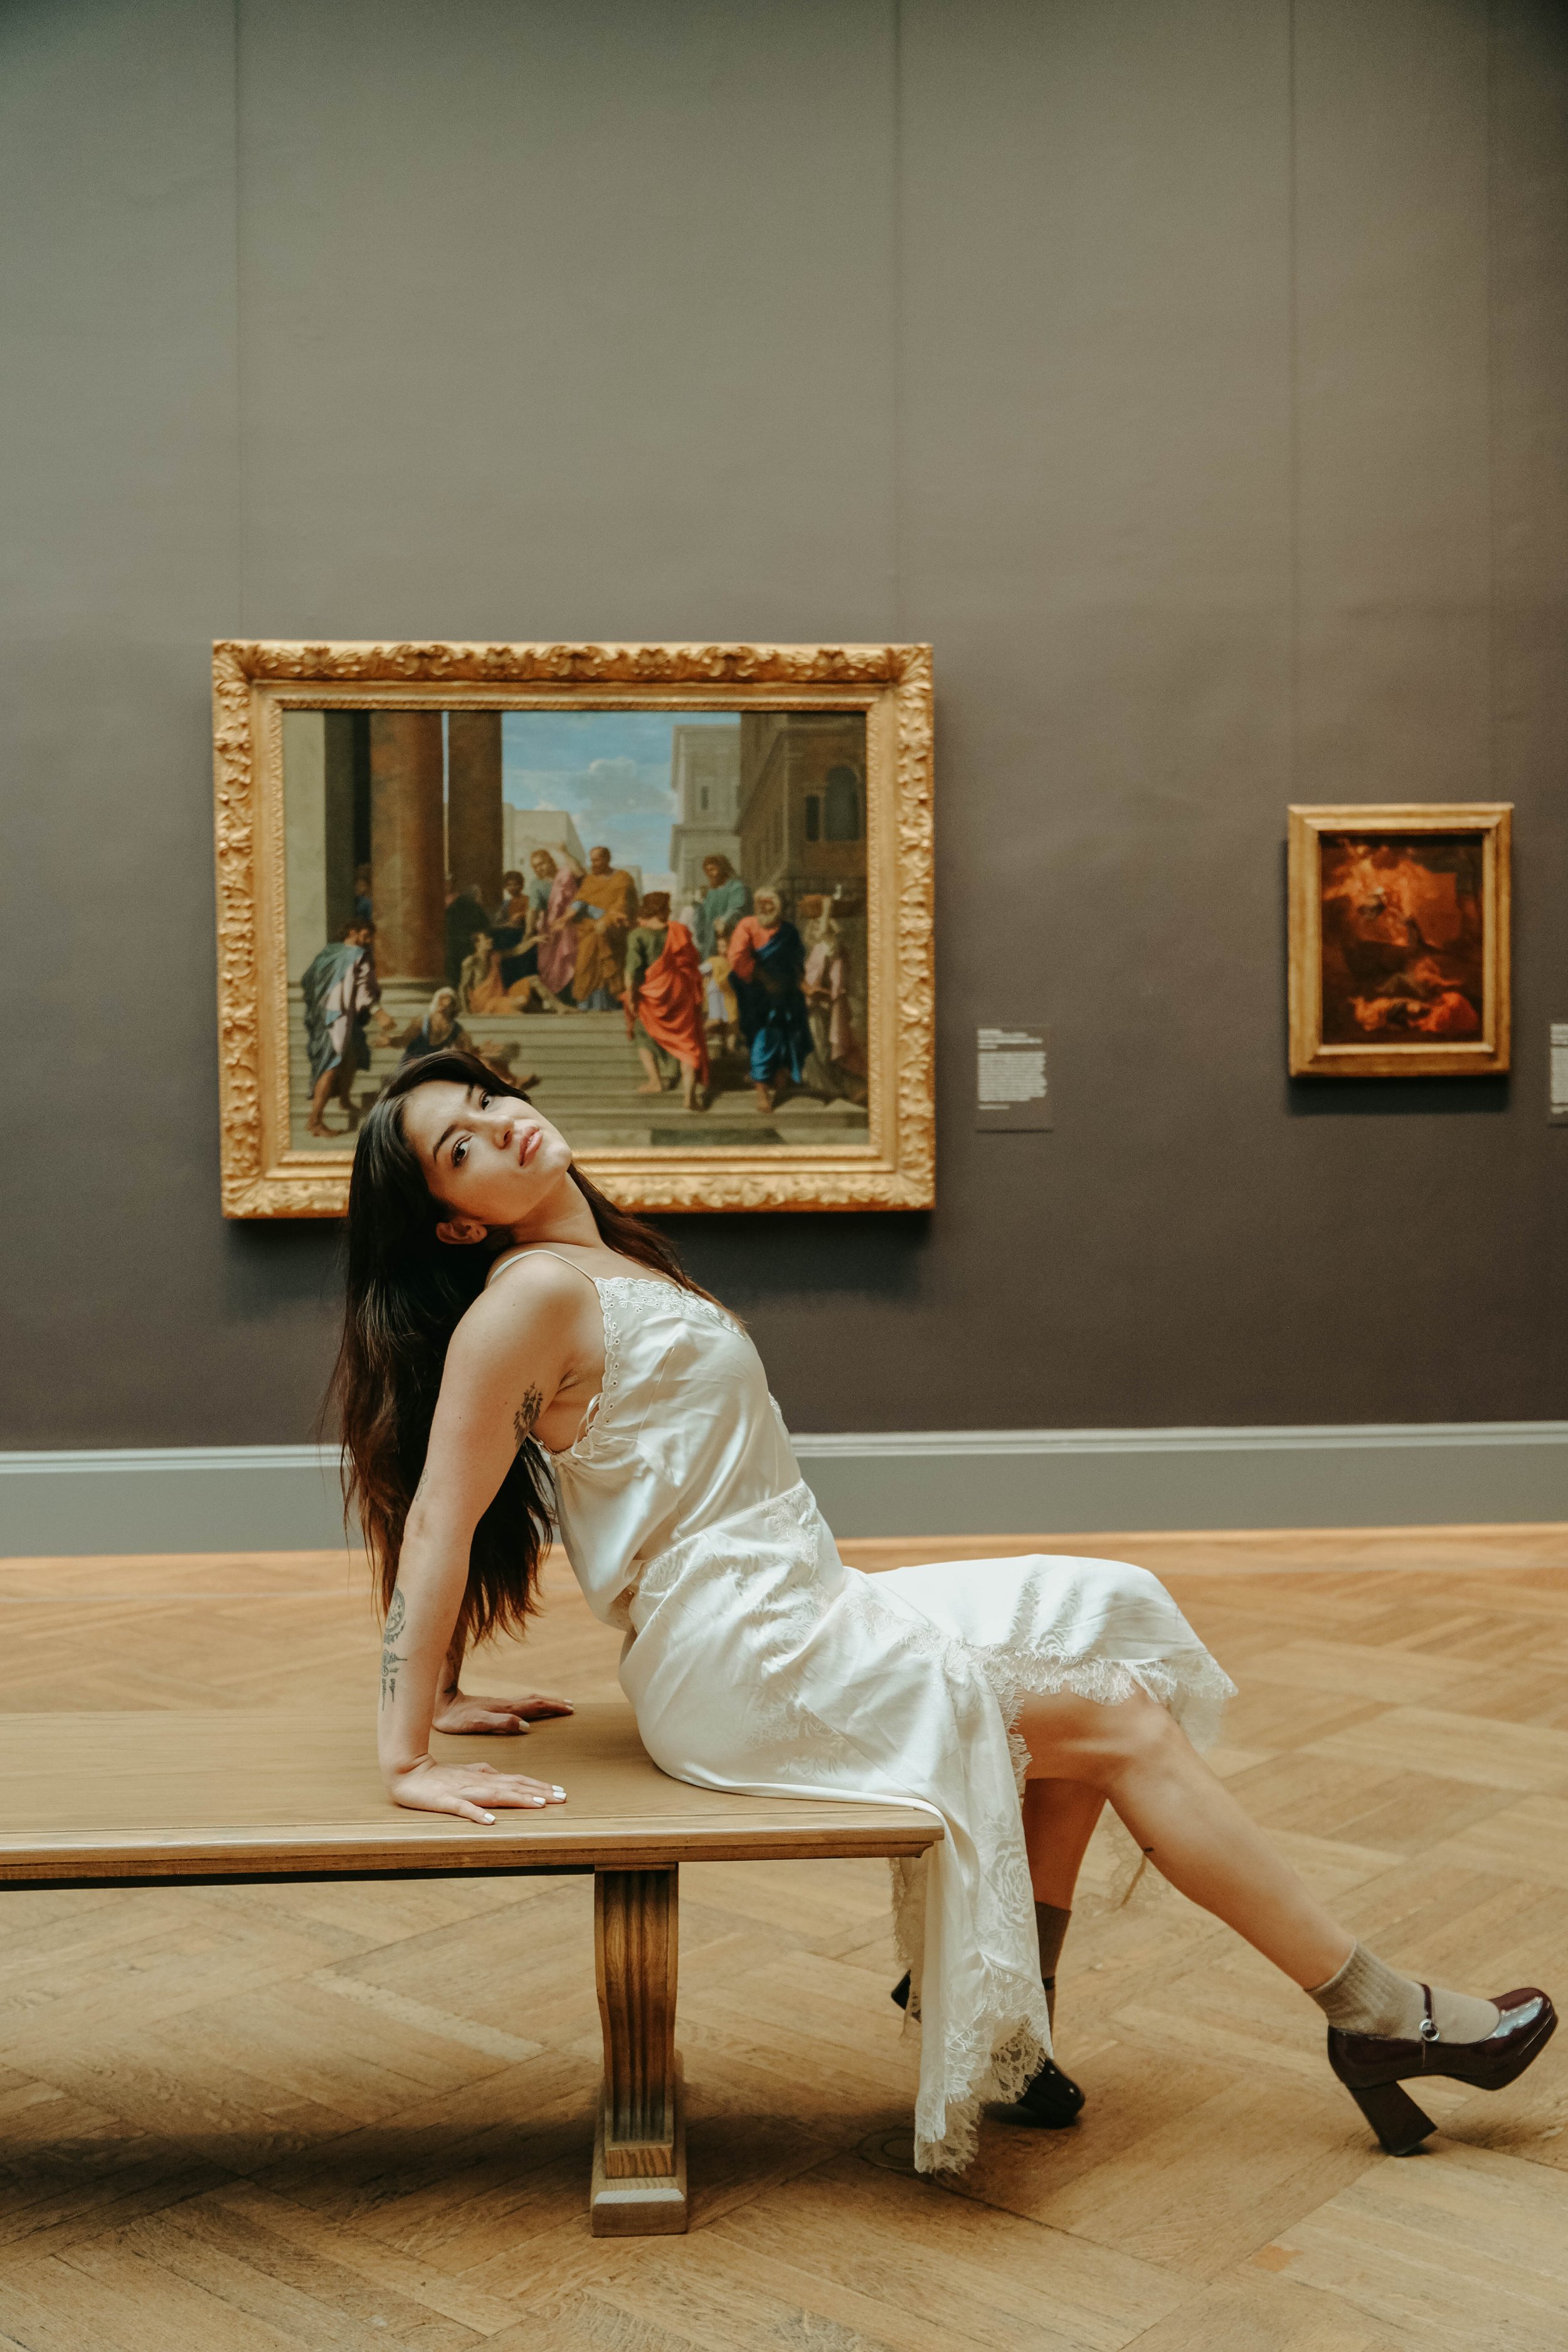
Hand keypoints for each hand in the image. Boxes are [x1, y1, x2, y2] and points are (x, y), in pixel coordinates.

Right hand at [388, 1757, 566, 1823]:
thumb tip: (499, 1773)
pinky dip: (478, 1814)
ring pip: (495, 1794)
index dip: (539, 1786)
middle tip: (562, 1798)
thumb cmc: (437, 1774)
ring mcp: (463, 1791)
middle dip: (539, 1792)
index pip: (517, 1780)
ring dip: (518, 1799)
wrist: (407, 1771)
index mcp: (484, 1777)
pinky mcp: (446, 1800)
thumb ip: (483, 1771)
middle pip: (514, 1786)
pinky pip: (464, 1808)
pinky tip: (491, 1821)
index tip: (560, 1792)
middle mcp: (478, 1782)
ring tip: (539, 1805)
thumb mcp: (466, 1772)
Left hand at [431, 1687, 573, 1734]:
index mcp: (505, 1709)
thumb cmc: (456, 1718)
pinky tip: (531, 1709)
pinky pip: (520, 1703)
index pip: (535, 1706)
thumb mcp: (477, 1723)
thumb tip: (525, 1726)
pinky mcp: (493, 1706)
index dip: (553, 1708)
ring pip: (528, 1701)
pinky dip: (532, 1705)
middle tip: (571, 1707)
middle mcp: (505, 1704)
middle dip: (554, 1704)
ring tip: (558, 1705)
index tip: (570, 1709)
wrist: (439, 1704)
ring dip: (545, 1703)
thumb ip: (501, 1723)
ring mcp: (500, 1704)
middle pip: (535, 1701)